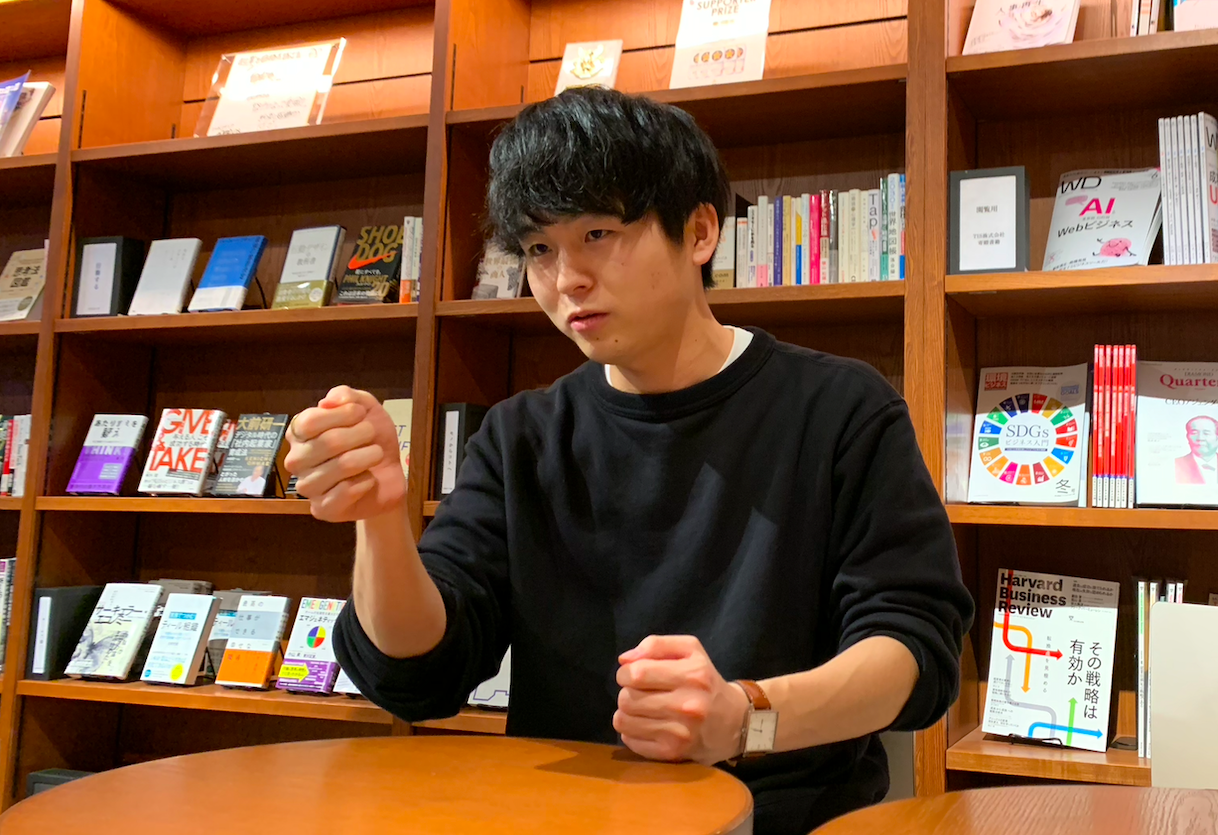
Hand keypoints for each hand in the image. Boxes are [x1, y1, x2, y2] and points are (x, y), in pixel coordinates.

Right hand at [284, 386, 405, 521]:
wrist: (388, 476)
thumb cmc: (370, 441)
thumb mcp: (366, 409)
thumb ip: (347, 396)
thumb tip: (329, 400)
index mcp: (299, 434)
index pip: (309, 421)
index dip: (341, 414)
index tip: (360, 413)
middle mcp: (296, 460)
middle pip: (328, 442)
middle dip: (361, 434)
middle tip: (372, 435)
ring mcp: (307, 487)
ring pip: (341, 466)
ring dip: (368, 457)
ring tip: (375, 455)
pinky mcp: (322, 509)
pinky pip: (345, 492)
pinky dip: (366, 481)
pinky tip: (368, 479)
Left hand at [614, 635, 748, 764]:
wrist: (735, 722)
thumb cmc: (705, 681)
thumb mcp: (690, 650)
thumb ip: (656, 645)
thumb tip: (624, 660)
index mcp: (693, 674)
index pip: (637, 673)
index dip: (626, 672)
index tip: (632, 674)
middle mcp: (688, 705)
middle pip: (627, 698)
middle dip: (626, 692)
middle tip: (639, 692)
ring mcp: (680, 733)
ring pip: (624, 720)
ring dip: (626, 712)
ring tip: (640, 708)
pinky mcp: (672, 753)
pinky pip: (630, 741)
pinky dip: (631, 732)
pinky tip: (646, 725)